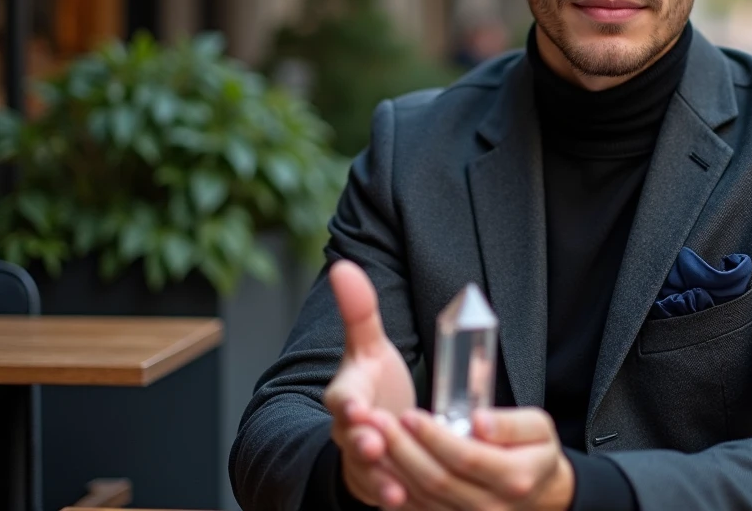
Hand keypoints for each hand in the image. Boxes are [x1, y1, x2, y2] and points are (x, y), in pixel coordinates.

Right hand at [323, 259, 416, 507]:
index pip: (343, 403)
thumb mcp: (367, 349)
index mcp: (348, 399)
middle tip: (377, 445)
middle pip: (353, 443)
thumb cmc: (373, 387)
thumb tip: (343, 265)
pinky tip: (408, 504)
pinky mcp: (378, 488)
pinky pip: (384, 497)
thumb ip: (359, 311)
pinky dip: (398, 501)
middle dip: (364, 446)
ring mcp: (362, 466)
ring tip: (396, 488)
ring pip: (369, 476)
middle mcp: (349, 435)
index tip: (360, 409)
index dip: (351, 407)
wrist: (370, 432)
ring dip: (381, 480)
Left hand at [367, 406, 574, 510]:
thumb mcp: (539, 428)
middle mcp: (491, 506)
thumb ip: (511, 424)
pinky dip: (394, 488)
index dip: (434, 438)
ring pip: (422, 498)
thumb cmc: (536, 452)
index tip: (410, 415)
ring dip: (392, 468)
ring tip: (372, 437)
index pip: (466, 458)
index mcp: (515, 478)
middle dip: (403, 449)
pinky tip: (378, 465)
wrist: (540, 491)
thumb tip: (479, 421)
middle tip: (378, 421)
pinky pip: (417, 509)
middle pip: (437, 480)